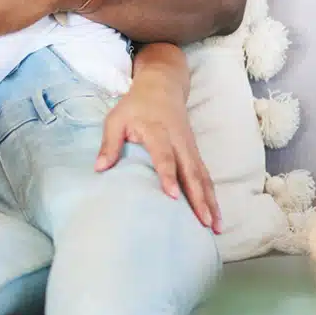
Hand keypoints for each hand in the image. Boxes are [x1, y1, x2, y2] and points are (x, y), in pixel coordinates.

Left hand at [96, 70, 221, 231]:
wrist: (161, 87)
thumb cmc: (135, 105)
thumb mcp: (116, 118)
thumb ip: (109, 143)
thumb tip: (99, 169)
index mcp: (157, 131)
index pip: (164, 155)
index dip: (168, 175)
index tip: (173, 196)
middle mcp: (178, 141)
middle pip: (191, 170)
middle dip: (198, 197)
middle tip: (203, 221)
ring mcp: (190, 148)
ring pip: (203, 176)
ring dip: (210, 201)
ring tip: (215, 227)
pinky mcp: (195, 153)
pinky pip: (205, 176)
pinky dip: (212, 196)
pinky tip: (215, 216)